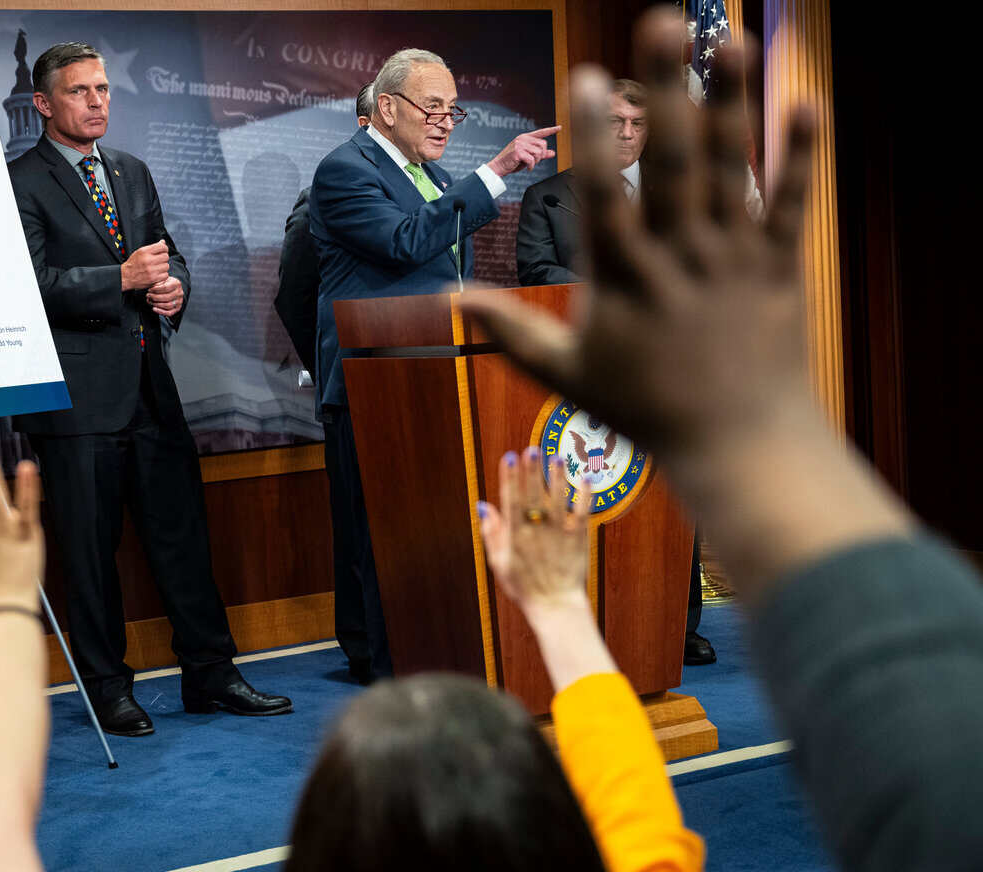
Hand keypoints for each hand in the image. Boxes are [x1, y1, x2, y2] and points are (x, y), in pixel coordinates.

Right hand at [120, 240, 170, 290]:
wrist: (126, 276)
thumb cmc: (133, 264)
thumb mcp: (140, 251)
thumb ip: (152, 247)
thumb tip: (163, 242)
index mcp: (144, 251)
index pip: (162, 247)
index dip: (164, 249)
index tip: (163, 251)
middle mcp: (148, 260)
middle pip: (166, 256)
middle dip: (163, 258)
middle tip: (159, 260)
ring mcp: (151, 270)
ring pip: (166, 266)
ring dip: (163, 267)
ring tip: (157, 267)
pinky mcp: (153, 278)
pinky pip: (165, 275)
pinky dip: (163, 275)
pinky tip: (157, 273)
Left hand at [147, 275, 183, 317]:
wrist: (172, 289)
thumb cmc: (165, 284)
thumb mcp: (162, 280)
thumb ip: (158, 282)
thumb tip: (152, 289)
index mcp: (176, 283)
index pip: (165, 288)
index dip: (156, 289)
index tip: (149, 290)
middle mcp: (179, 293)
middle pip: (167, 297)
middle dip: (155, 297)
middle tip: (148, 296)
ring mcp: (179, 301)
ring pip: (168, 305)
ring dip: (157, 304)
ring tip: (150, 301)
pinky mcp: (177, 309)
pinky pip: (169, 313)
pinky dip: (160, 312)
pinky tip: (154, 308)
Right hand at [460, 9, 908, 602]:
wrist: (739, 446)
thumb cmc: (644, 410)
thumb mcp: (567, 376)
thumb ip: (511, 331)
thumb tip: (448, 301)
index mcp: (625, 280)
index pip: (605, 196)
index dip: (597, 135)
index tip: (589, 76)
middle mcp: (682, 258)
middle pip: (676, 162)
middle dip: (669, 89)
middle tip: (664, 21)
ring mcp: (735, 258)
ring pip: (735, 169)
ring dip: (734, 101)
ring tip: (728, 39)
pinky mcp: (779, 267)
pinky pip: (794, 204)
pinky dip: (803, 156)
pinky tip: (806, 101)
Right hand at [478, 447, 589, 615]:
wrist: (554, 605)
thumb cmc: (524, 586)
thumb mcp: (499, 562)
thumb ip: (491, 532)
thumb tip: (484, 506)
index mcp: (515, 535)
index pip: (511, 500)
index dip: (510, 478)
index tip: (509, 457)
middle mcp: (536, 531)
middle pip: (533, 495)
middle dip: (532, 471)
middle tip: (532, 449)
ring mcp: (559, 534)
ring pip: (558, 499)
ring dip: (557, 477)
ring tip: (556, 457)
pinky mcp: (578, 538)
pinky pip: (583, 512)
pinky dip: (584, 495)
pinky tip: (585, 477)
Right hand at [488, 125, 561, 175]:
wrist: (498, 167)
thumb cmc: (511, 162)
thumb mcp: (527, 157)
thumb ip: (540, 154)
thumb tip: (552, 153)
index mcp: (525, 138)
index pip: (541, 132)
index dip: (551, 130)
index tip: (560, 127)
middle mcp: (523, 138)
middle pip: (543, 144)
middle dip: (542, 155)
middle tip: (534, 161)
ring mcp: (520, 144)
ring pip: (538, 152)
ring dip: (536, 161)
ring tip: (529, 164)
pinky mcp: (518, 151)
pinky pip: (532, 159)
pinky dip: (531, 166)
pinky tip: (527, 167)